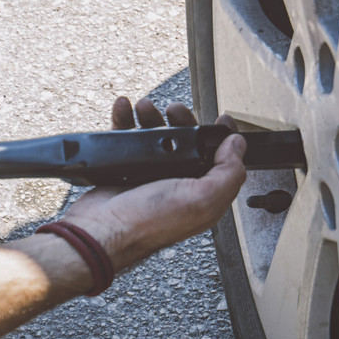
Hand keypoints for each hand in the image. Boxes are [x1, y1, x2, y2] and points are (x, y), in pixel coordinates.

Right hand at [60, 97, 245, 270]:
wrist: (101, 229)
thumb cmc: (146, 223)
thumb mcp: (201, 199)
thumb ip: (227, 173)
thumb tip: (237, 146)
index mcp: (202, 193)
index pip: (222, 160)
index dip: (224, 137)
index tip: (221, 119)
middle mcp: (179, 185)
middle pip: (188, 142)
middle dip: (182, 120)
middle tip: (175, 110)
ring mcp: (151, 177)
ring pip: (158, 137)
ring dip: (151, 116)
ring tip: (144, 108)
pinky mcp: (126, 171)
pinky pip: (129, 139)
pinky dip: (126, 121)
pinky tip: (124, 110)